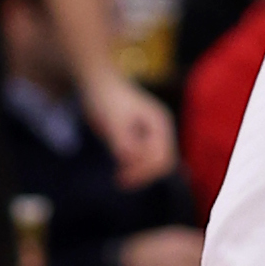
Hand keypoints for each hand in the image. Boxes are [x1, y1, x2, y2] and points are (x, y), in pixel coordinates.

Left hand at [83, 72, 176, 187]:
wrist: (100, 84)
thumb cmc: (106, 99)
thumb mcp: (112, 120)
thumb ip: (122, 139)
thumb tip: (129, 158)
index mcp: (160, 123)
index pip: (162, 158)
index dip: (144, 172)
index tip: (121, 177)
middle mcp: (161, 129)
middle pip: (164, 162)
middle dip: (144, 175)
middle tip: (119, 181)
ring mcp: (154, 133)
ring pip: (156, 162)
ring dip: (140, 173)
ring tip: (118, 177)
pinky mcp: (144, 137)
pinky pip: (147, 158)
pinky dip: (136, 167)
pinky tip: (120, 169)